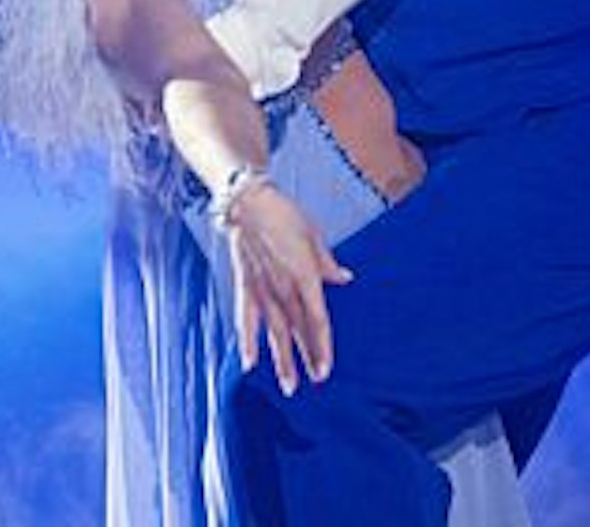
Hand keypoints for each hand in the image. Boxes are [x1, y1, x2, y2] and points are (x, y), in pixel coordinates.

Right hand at [225, 181, 352, 394]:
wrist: (248, 203)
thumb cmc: (284, 214)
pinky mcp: (245, 286)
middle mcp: (283, 288)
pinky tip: (250, 362)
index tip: (326, 368)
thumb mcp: (314, 235)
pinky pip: (246, 319)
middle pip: (298, 331)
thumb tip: (344, 277)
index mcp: (305, 275)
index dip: (322, 346)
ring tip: (289, 386)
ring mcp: (262, 289)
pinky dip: (247, 340)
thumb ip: (327, 262)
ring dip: (282, 360)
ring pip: (274, 332)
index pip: (317, 320)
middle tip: (316, 382)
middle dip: (308, 358)